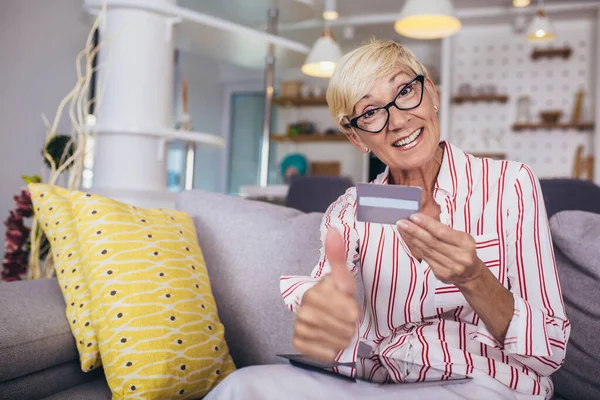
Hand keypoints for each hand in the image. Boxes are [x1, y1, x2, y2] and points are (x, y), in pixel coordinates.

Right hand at [292, 228, 359, 361]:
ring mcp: (300, 326)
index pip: (349, 311)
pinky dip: (332, 349)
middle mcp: (303, 310)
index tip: (349, 304)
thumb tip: (333, 230)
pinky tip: (330, 339)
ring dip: (343, 336)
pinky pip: (325, 353)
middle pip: (346, 328)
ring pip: (338, 341)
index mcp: (314, 292)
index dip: (354, 310)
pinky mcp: (298, 341)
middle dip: (350, 324)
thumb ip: (338, 255)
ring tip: (339, 327)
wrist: (319, 310)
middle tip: (344, 317)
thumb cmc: (334, 293)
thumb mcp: (341, 276)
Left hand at [396, 213, 484, 286]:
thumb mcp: (461, 238)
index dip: (427, 224)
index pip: (442, 232)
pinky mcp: (442, 275)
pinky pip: (426, 259)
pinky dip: (416, 248)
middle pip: (432, 242)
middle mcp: (460, 256)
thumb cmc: (463, 251)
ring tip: (402, 230)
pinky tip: (409, 241)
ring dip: (412, 239)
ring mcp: (451, 267)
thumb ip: (443, 230)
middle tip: (402, 223)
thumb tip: (420, 221)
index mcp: (466, 243)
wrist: (471, 274)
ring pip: (427, 251)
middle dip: (415, 231)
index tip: (414, 217)